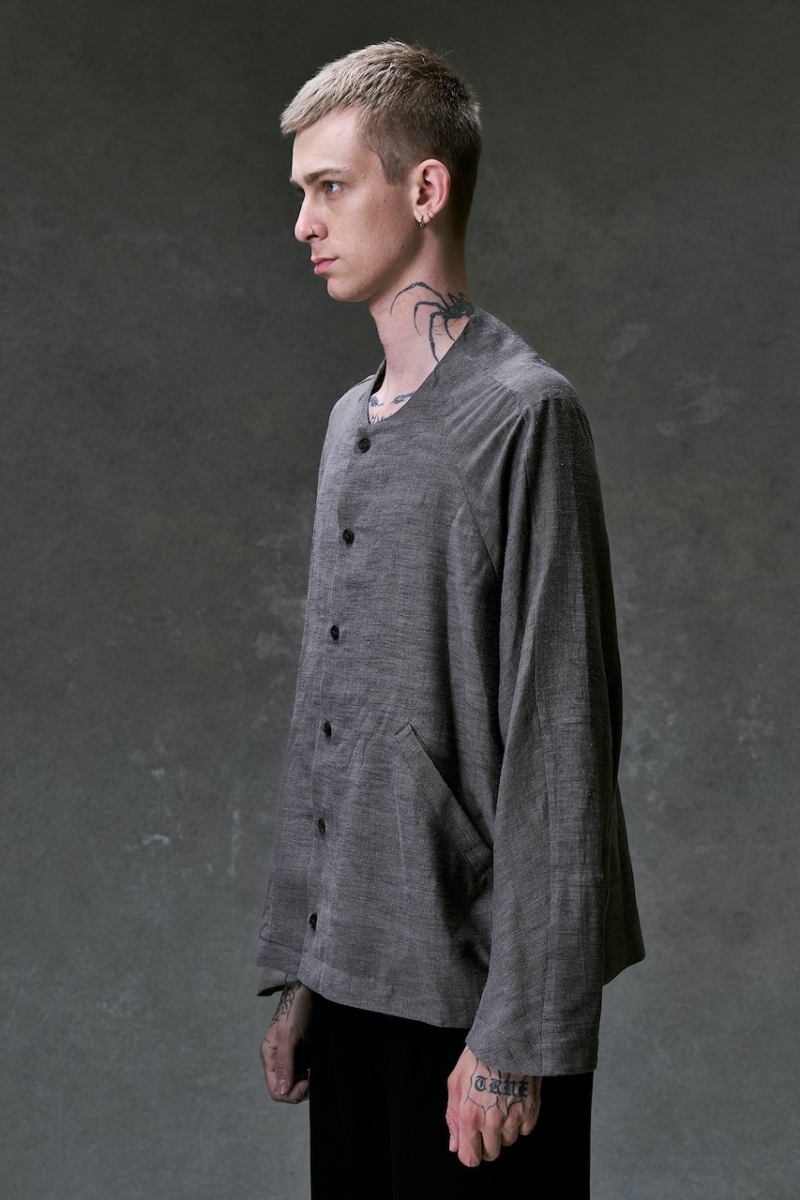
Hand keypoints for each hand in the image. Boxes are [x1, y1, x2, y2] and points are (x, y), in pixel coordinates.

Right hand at [260, 981, 312, 1103]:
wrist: (309, 990)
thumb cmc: (296, 1008)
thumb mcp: (288, 1035)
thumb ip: (284, 1063)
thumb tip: (282, 1091)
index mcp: (269, 1056)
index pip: (276, 1090)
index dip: (291, 1093)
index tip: (306, 1083)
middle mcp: (279, 1060)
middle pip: (287, 1090)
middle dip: (301, 1090)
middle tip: (314, 1079)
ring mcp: (292, 1057)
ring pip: (298, 1084)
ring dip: (308, 1084)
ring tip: (317, 1072)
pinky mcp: (304, 1053)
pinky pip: (306, 1073)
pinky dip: (313, 1075)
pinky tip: (319, 1068)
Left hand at [446, 1046, 540, 1166]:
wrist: (506, 1039)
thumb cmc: (477, 1057)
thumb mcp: (455, 1083)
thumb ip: (453, 1117)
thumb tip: (454, 1145)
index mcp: (470, 1116)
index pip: (470, 1159)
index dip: (469, 1153)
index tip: (471, 1143)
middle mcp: (492, 1122)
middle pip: (491, 1154)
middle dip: (486, 1142)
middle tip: (485, 1120)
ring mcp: (513, 1117)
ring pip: (508, 1142)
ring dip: (503, 1131)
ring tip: (499, 1106)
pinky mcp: (531, 1111)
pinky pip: (525, 1130)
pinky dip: (519, 1121)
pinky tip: (513, 1102)